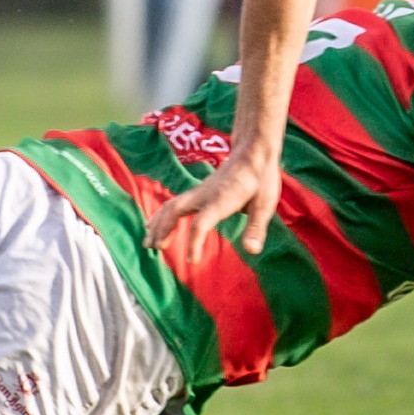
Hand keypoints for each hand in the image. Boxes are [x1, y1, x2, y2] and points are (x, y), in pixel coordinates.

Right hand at [144, 142, 281, 259]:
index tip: (191, 262)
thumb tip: (252, 251)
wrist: (252, 152)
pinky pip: (174, 203)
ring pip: (171, 206)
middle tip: (153, 249)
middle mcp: (204, 195)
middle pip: (175, 210)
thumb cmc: (261, 179)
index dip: (193, 243)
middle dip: (162, 229)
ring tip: (148, 244)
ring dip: (158, 223)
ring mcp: (199, 192)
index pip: (200, 223)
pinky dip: (162, 216)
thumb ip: (256, 228)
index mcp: (220, 200)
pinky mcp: (199, 192)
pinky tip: (154, 225)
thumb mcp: (265, 204)